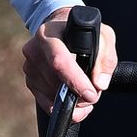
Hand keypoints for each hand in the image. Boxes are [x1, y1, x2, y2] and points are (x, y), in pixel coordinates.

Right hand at [22, 6, 119, 120]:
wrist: (61, 29)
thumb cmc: (83, 32)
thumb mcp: (103, 36)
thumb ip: (106, 58)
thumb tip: (99, 84)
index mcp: (49, 34)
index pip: (59, 61)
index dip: (76, 81)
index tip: (91, 95)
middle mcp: (35, 50)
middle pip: (58, 83)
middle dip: (80, 95)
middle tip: (95, 93)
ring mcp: (30, 67)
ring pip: (54, 96)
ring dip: (75, 101)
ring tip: (85, 90)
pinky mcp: (30, 81)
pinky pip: (47, 105)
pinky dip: (65, 108)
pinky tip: (76, 104)